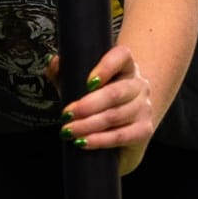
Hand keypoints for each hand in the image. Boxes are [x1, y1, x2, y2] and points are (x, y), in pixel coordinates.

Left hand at [58, 44, 153, 174]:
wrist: (125, 124)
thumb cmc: (98, 98)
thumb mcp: (80, 83)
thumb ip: (64, 71)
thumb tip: (53, 63)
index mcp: (125, 66)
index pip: (122, 56)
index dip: (106, 67)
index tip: (88, 82)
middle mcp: (139, 85)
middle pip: (115, 93)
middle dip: (87, 106)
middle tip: (66, 115)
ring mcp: (144, 108)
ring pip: (115, 116)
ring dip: (88, 125)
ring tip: (69, 131)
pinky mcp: (144, 130)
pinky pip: (121, 136)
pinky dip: (100, 140)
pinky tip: (84, 142)